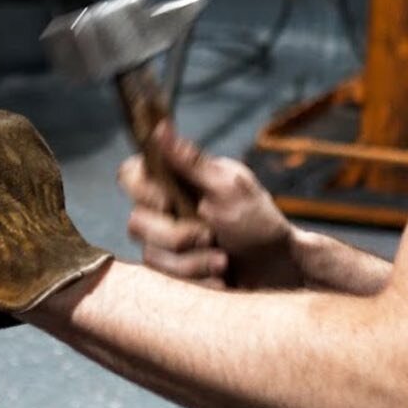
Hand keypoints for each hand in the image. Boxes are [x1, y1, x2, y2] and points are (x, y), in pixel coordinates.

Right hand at [118, 122, 298, 288]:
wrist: (278, 269)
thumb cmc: (258, 222)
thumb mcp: (228, 188)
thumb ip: (191, 163)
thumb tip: (161, 128)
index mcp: (176, 180)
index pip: (130, 174)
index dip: (141, 190)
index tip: (168, 201)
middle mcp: (165, 209)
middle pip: (136, 222)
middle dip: (176, 236)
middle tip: (210, 235)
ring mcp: (166, 242)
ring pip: (151, 254)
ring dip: (192, 262)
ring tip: (222, 260)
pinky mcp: (173, 271)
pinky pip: (166, 278)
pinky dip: (197, 279)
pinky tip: (220, 277)